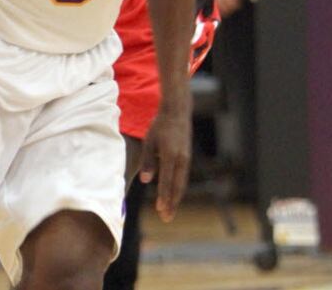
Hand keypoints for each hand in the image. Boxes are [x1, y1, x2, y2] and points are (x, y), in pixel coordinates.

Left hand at [139, 106, 191, 222]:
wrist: (177, 113)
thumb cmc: (159, 126)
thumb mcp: (149, 141)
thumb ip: (147, 161)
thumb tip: (145, 180)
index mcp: (170, 155)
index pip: (166, 180)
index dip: (163, 196)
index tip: (160, 209)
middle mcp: (181, 159)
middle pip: (176, 186)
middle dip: (171, 203)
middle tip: (166, 218)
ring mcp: (186, 159)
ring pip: (181, 184)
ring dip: (175, 199)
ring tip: (169, 212)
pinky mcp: (186, 158)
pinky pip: (182, 177)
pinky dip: (178, 189)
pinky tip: (173, 196)